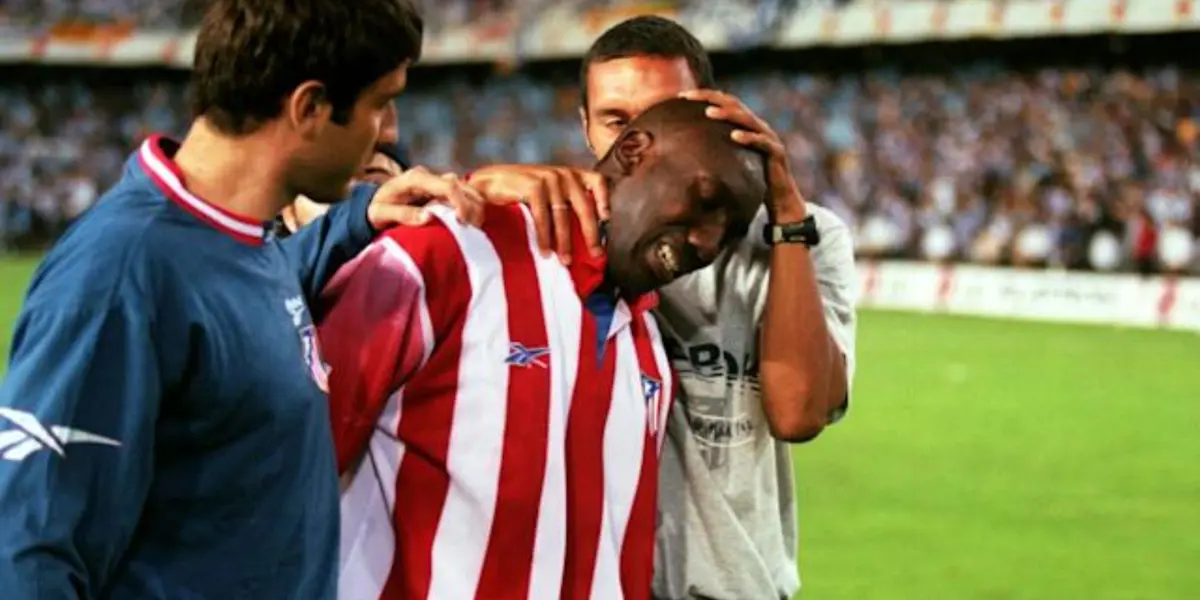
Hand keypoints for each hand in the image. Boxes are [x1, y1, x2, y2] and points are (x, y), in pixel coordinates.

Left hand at [366, 166, 485, 228]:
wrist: (370, 205)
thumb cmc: (375, 210)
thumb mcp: (381, 213)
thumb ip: (403, 214)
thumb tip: (427, 217)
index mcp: (415, 178)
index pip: (447, 185)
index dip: (460, 202)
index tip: (463, 221)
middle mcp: (427, 176)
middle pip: (460, 184)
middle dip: (471, 205)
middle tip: (473, 227)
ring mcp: (434, 181)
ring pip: (464, 187)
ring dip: (474, 204)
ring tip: (475, 225)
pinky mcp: (438, 189)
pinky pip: (461, 193)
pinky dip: (470, 204)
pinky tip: (471, 219)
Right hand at [466, 164, 606, 263]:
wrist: (489, 183)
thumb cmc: (521, 192)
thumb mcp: (548, 191)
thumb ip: (565, 202)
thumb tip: (585, 236)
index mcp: (570, 174)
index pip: (597, 181)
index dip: (604, 200)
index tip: (607, 220)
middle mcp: (563, 174)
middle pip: (585, 207)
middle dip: (591, 234)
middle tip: (595, 255)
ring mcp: (549, 179)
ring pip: (563, 217)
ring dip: (564, 242)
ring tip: (565, 260)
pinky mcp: (535, 187)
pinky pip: (544, 217)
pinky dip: (545, 237)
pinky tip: (545, 251)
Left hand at [679, 89, 807, 222]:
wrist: (779, 197)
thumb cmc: (751, 178)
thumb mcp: (729, 160)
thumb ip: (715, 149)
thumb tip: (682, 151)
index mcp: (745, 124)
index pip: (724, 102)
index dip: (705, 95)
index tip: (682, 96)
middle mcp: (757, 125)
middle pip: (734, 104)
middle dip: (711, 98)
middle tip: (690, 97)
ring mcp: (768, 137)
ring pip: (747, 119)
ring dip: (727, 114)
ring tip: (709, 113)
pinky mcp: (776, 151)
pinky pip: (762, 142)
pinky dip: (749, 138)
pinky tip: (734, 136)